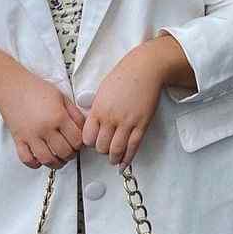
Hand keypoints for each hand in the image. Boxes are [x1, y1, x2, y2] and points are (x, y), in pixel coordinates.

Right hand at [0, 69, 86, 170]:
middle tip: (70, 150)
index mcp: (58, 117)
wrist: (11, 86)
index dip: (80, 144)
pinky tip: (40, 159)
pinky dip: (35, 163)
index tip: (78, 142)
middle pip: (64, 152)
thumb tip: (83, 128)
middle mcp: (45, 128)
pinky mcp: (19, 139)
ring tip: (58, 158)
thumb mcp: (61, 97)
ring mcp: (31, 136)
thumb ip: (74, 114)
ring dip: (56, 163)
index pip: (76, 140)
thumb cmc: (35, 89)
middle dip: (70, 154)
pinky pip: (27, 159)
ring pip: (47, 160)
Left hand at [81, 44, 164, 166]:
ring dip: (113, 158)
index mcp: (98, 109)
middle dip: (101, 151)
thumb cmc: (124, 76)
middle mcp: (111, 118)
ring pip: (115, 150)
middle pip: (100, 146)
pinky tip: (124, 164)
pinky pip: (133, 147)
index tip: (92, 143)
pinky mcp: (141, 125)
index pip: (87, 137)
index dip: (89, 143)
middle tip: (104, 150)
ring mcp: (127, 123)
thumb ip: (97, 109)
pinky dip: (127, 159)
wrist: (145, 69)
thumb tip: (94, 123)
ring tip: (113, 159)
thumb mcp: (102, 91)